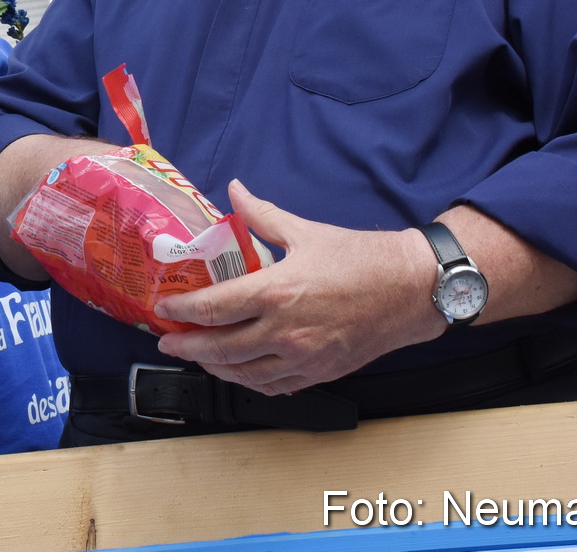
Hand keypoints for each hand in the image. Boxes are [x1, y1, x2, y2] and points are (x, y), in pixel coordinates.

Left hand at [151, 181, 445, 394]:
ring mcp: (304, 357)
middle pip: (221, 349)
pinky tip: (239, 372)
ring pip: (245, 374)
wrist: (411, 289)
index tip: (164, 309)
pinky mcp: (320, 373)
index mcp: (278, 291)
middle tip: (168, 341)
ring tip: (198, 357)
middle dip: (188, 348)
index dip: (183, 311)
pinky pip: (275, 386)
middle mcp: (286, 331)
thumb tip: (234, 190)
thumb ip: (261, 215)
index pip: (215, 308)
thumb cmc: (361, 258)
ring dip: (215, 368)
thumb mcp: (305, 230)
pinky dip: (250, 382)